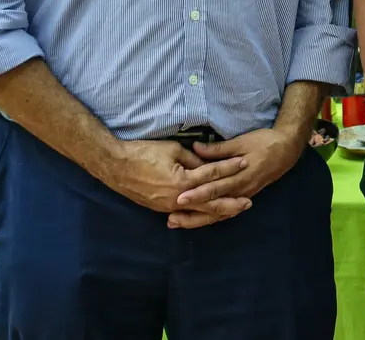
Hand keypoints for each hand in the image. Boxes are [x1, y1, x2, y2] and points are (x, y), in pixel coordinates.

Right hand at [104, 139, 251, 222]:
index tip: (245, 162)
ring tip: (234, 211)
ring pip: (199, 212)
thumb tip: (210, 165)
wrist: (116, 165)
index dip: (230, 167)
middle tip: (248, 202)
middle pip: (210, 202)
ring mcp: (168, 206)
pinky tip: (210, 215)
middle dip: (230, 202)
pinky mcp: (160, 208)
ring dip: (217, 212)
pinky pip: (185, 214)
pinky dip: (200, 215)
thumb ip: (194, 159)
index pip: (212, 174)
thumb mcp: (173, 150)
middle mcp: (177, 198)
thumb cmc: (144, 153)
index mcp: (182, 181)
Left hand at [172, 127, 306, 228]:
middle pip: (214, 206)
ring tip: (176, 222)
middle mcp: (241, 190)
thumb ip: (218, 149)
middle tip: (171, 217)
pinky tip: (195, 220)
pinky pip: (224, 213)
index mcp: (240, 176)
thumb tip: (195, 148)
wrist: (286, 151)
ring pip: (218, 213)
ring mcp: (242, 196)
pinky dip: (209, 218)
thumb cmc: (264, 142)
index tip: (179, 198)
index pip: (215, 188)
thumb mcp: (242, 142)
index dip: (197, 194)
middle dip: (192, 213)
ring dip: (197, 219)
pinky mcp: (243, 197)